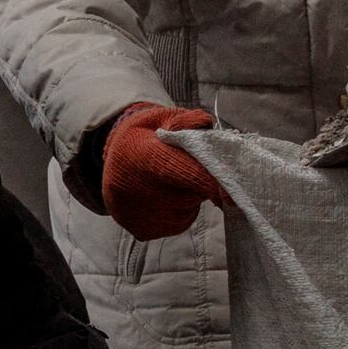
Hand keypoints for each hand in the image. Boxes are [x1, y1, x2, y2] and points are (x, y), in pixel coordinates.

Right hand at [96, 104, 228, 241]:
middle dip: (199, 185)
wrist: (114, 157)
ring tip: (172, 183)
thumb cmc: (146, 135)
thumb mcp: (163, 118)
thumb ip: (188, 120)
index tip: (233, 190)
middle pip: (190, 195)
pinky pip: (177, 224)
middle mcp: (135, 189)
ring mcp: (136, 213)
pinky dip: (179, 213)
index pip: (189, 174)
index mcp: (144, 156)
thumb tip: (208, 125)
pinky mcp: (141, 230)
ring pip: (186, 212)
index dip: (215, 183)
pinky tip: (164, 197)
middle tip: (189, 170)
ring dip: (189, 200)